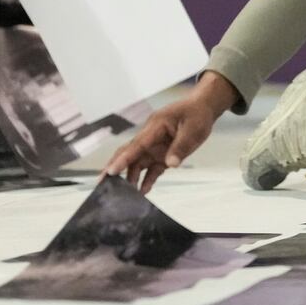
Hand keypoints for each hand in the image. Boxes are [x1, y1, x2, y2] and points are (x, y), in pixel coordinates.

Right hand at [103, 72, 236, 192]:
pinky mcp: (162, 154)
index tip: (111, 172)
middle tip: (102, 184)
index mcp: (155, 127)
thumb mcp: (193, 129)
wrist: (203, 109)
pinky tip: (143, 192)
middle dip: (115, 168)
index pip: (136, 145)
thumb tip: (171, 164)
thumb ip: (181, 147)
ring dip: (131, 177)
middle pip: (129, 153)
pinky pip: (151, 169)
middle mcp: (150, 138)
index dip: (123, 159)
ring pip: (137, 163)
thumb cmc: (196, 114)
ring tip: (124, 195)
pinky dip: (147, 179)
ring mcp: (155, 147)